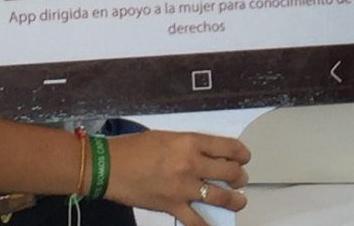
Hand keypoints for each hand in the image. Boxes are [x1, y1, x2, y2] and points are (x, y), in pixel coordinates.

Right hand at [105, 130, 250, 224]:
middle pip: (231, 172)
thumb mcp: (168, 137)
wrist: (109, 166)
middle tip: (239, 180)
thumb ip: (190, 146)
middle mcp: (192, 164)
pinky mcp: (173, 206)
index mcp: (191, 142)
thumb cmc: (133, 148)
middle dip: (240, 177)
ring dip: (235, 200)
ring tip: (238, 201)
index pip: (230, 148)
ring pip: (222, 197)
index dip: (243, 154)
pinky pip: (197, 221)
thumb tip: (207, 157)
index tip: (244, 158)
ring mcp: (183, 188)